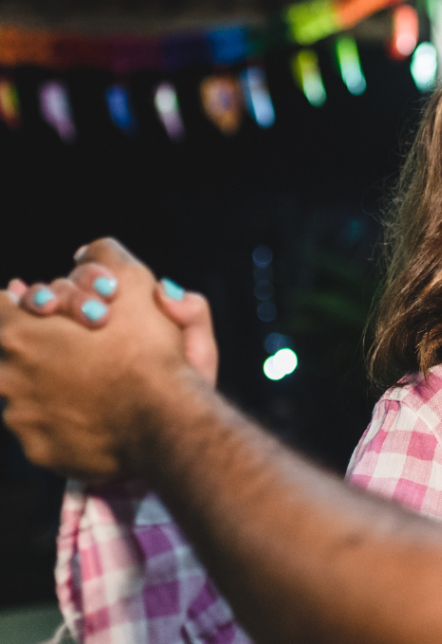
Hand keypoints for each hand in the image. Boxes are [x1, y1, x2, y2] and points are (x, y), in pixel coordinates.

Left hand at [0, 238, 203, 480]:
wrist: (164, 422)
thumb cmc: (148, 350)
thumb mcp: (134, 280)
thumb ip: (104, 255)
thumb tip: (82, 253)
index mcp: (20, 333)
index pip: (1, 306)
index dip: (21, 298)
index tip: (41, 302)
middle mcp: (9, 376)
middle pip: (10, 349)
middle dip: (40, 340)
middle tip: (78, 339)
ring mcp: (21, 417)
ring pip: (24, 388)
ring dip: (49, 379)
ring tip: (94, 377)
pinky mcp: (40, 450)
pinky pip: (42, 425)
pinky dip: (61, 414)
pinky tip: (94, 408)